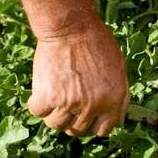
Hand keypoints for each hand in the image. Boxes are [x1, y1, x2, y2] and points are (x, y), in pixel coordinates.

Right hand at [27, 19, 128, 136]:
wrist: (70, 27)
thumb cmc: (95, 42)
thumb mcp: (119, 69)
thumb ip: (117, 96)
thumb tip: (115, 118)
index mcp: (113, 100)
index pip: (103, 130)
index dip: (93, 124)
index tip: (86, 117)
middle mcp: (93, 106)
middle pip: (77, 130)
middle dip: (72, 120)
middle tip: (67, 104)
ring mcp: (70, 104)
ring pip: (56, 124)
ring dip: (54, 114)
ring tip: (54, 97)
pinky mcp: (48, 97)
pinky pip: (38, 112)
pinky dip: (38, 104)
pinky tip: (42, 91)